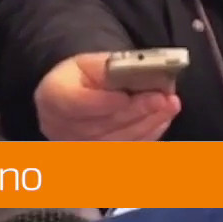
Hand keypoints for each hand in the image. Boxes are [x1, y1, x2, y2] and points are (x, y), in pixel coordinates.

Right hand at [34, 53, 179, 140]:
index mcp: (53, 95)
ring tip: (169, 106)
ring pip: (117, 141)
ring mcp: (77, 148)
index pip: (76, 103)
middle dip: (136, 111)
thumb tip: (144, 73)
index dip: (103, 103)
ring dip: (148, 124)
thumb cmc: (81, 78)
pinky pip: (125, 152)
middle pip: (102, 124)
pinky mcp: (95, 159)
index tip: (126, 96)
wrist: (69, 98)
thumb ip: (111, 67)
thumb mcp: (89, 62)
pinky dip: (147, 136)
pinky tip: (162, 121)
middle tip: (163, 99)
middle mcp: (60, 128)